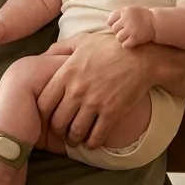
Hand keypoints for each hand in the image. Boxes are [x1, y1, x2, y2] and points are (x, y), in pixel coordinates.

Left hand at [37, 33, 151, 148]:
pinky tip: (91, 143)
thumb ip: (60, 47)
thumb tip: (44, 54)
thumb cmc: (110, 46)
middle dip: (57, 130)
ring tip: (74, 140)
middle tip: (60, 131)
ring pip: (75, 132)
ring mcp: (94, 104)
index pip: (44, 103)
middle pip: (57, 121)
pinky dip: (92, 144)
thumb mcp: (81, 41)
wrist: (141, 56)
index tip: (48, 115)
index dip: (43, 113)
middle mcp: (77, 91)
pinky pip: (96, 136)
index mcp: (66, 74)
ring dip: (73, 140)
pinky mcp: (111, 113)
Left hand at [107, 6, 154, 48]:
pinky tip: (132, 41)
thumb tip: (104, 17)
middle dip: (118, 31)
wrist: (156, 22)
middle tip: (126, 31)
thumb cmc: (141, 16)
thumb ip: (118, 14)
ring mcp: (131, 29)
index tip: (119, 25)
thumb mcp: (130, 10)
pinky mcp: (135, 38)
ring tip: (129, 36)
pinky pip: (125, 45)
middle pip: (114, 29)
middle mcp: (126, 20)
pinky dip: (127, 45)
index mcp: (124, 11)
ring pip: (118, 38)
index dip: (113, 23)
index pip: (110, 19)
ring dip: (123, 38)